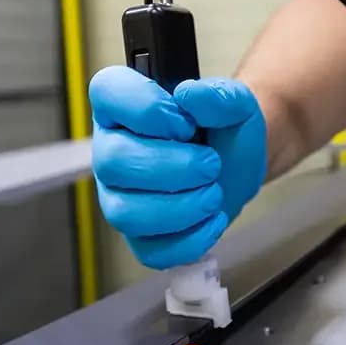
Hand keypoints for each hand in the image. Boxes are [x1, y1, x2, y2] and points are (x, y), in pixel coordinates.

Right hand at [89, 66, 266, 269]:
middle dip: (172, 167)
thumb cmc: (225, 129)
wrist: (239, 166)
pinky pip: (149, 250)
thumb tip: (190, 96)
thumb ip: (219, 95)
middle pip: (112, 162)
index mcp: (123, 106)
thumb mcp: (235, 102)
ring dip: (180, 207)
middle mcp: (111, 150)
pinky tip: (212, 219)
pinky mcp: (140, 236)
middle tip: (211, 164)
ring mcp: (120, 197)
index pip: (106, 94)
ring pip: (124, 213)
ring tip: (213, 193)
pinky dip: (189, 239)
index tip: (184, 123)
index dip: (146, 108)